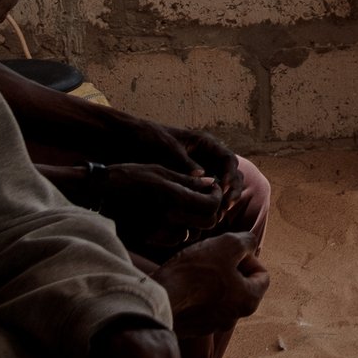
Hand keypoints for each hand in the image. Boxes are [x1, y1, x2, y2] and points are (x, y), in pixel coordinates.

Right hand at [96, 162, 229, 246]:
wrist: (95, 194)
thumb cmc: (127, 176)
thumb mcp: (158, 170)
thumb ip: (186, 179)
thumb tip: (210, 181)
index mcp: (174, 197)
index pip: (212, 205)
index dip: (217, 196)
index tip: (212, 189)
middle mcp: (168, 217)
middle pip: (207, 223)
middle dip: (210, 211)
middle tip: (203, 199)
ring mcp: (157, 231)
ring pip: (192, 234)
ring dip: (194, 223)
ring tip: (186, 208)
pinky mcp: (147, 239)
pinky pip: (173, 241)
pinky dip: (178, 232)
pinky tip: (171, 219)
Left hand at [123, 122, 244, 206]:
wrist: (127, 140)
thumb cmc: (148, 139)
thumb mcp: (166, 148)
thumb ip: (185, 161)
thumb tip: (203, 177)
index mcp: (205, 144)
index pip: (229, 159)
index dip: (230, 175)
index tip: (222, 190)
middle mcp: (206, 158)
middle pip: (230, 175)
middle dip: (231, 192)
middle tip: (224, 208)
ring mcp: (199, 171)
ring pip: (220, 187)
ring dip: (222, 201)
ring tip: (216, 216)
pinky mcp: (188, 184)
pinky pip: (204, 195)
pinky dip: (207, 206)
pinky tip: (201, 217)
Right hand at [151, 229, 270, 336]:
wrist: (154, 300)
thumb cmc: (193, 274)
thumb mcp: (227, 245)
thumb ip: (246, 242)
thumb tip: (249, 244)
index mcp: (248, 301)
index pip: (262, 275)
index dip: (248, 258)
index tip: (229, 253)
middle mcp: (233, 319)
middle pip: (241, 286)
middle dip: (229, 269)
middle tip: (211, 259)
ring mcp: (210, 325)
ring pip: (220, 295)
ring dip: (211, 281)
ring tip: (194, 270)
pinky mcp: (190, 327)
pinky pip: (200, 305)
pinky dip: (195, 294)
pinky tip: (182, 283)